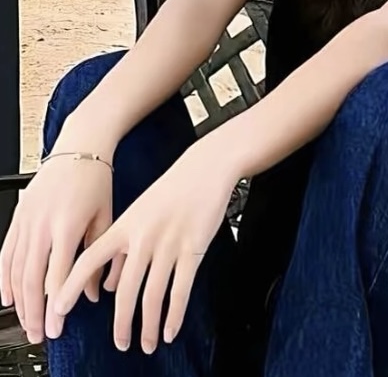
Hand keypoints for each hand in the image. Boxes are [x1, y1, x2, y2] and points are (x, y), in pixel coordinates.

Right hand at [0, 154, 113, 343]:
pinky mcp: (18, 217)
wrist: (79, 147)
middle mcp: (41, 226)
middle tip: (41, 333)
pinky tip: (8, 297)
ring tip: (27, 322)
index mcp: (66, 226)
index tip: (59, 327)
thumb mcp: (106, 217)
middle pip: (31, 280)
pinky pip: (5, 254)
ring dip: (19, 302)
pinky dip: (4, 278)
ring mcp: (26, 222)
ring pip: (15, 271)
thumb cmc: (96, 179)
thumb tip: (95, 292)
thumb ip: (100, 257)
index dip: (56, 306)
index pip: (57, 277)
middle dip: (34, 312)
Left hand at [54, 141, 234, 353]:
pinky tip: (171, 327)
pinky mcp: (193, 249)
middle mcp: (143, 237)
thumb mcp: (140, 211)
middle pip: (124, 290)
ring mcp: (169, 244)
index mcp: (126, 226)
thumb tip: (110, 283)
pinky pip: (180, 290)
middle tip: (120, 342)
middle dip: (121, 323)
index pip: (89, 261)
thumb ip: (122, 245)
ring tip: (148, 342)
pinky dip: (174, 314)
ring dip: (148, 326)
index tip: (59, 310)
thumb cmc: (174, 187)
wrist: (206, 167)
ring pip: (152, 295)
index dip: (71, 288)